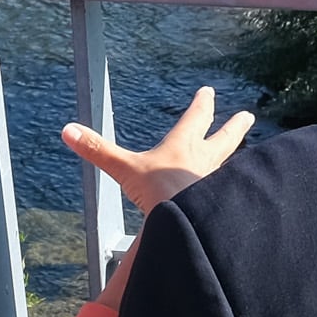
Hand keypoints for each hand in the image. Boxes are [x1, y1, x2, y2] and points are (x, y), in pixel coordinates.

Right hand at [60, 87, 255, 221]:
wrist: (189, 225)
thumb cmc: (160, 195)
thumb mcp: (125, 170)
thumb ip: (98, 151)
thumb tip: (67, 130)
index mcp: (183, 148)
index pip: (195, 119)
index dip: (201, 104)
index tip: (208, 92)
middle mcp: (205, 163)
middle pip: (225, 139)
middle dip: (235, 127)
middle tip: (248, 116)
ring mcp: (217, 185)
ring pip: (232, 167)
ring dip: (238, 159)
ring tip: (248, 157)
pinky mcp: (223, 206)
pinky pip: (233, 193)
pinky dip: (237, 190)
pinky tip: (240, 196)